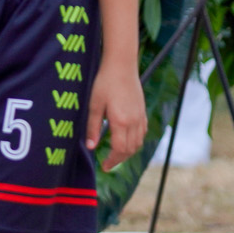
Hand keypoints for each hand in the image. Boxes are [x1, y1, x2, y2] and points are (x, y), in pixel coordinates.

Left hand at [87, 55, 147, 170]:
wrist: (122, 66)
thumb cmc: (105, 83)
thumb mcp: (94, 105)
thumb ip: (93, 127)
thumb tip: (90, 146)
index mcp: (120, 121)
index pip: (120, 149)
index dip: (112, 160)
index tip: (104, 166)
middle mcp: (133, 121)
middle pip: (131, 149)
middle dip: (120, 159)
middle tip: (108, 163)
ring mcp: (140, 116)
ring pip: (138, 142)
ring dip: (128, 151)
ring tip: (116, 153)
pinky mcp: (142, 111)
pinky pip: (142, 132)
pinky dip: (135, 141)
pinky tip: (127, 140)